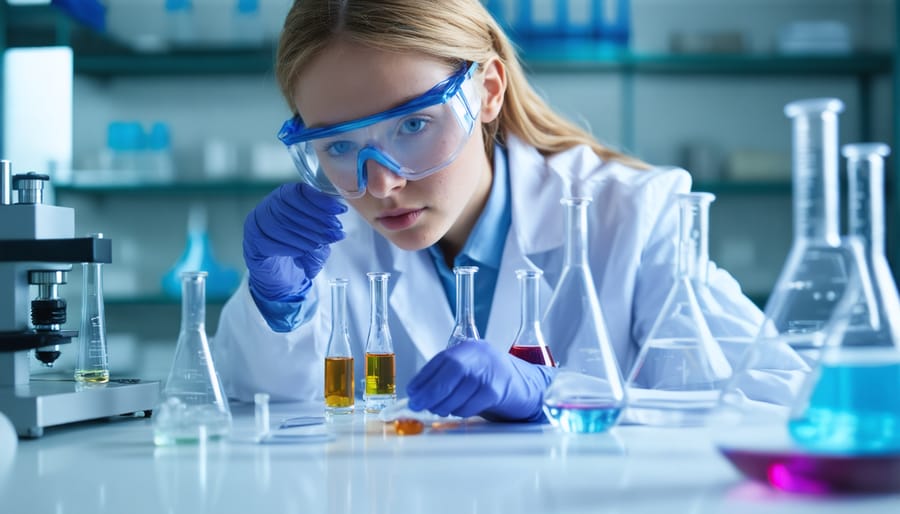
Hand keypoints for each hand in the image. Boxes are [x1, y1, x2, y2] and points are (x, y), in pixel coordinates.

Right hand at [243, 183, 346, 302]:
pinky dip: (289, 247)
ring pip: (279, 224)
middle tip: (334, 233)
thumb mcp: (316, 236)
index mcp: (282, 197)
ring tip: (320, 245)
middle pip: (290, 208)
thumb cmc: (298, 248)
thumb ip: (324, 229)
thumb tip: (337, 230)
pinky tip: (301, 252)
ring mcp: (255, 224)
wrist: (279, 273)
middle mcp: (266, 207)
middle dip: (316, 221)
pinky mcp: (251, 243)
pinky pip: (269, 242)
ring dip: (305, 235)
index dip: (320, 200)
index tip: (339, 210)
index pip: (298, 191)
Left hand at [407, 339, 555, 421]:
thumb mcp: (470, 369)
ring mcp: (490, 372)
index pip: (441, 360)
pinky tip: (460, 410)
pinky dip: (460, 411)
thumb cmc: (494, 379)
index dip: (423, 378)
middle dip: (429, 393)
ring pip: (458, 391)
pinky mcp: (497, 390)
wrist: (527, 386)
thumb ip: (448, 375)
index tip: (412, 392)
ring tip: (441, 409)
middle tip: (418, 405)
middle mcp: (480, 355)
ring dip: (444, 405)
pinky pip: (470, 404)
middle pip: (449, 373)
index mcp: (470, 348)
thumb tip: (419, 391)